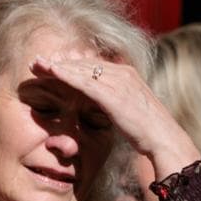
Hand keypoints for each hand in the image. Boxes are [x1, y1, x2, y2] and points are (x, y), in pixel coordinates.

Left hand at [30, 53, 200, 177]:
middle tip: (37, 62)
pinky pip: (84, 81)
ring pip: (81, 69)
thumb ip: (117, 100)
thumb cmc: (149, 129)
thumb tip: (106, 104)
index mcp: (127, 73)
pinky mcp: (112, 95)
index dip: (71, 63)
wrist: (164, 138)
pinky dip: (65, 75)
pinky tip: (51, 71)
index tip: (53, 64)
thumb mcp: (132, 109)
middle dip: (60, 62)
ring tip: (36, 64)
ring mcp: (118, 82)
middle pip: (84, 63)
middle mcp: (122, 73)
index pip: (93, 64)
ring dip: (57, 66)